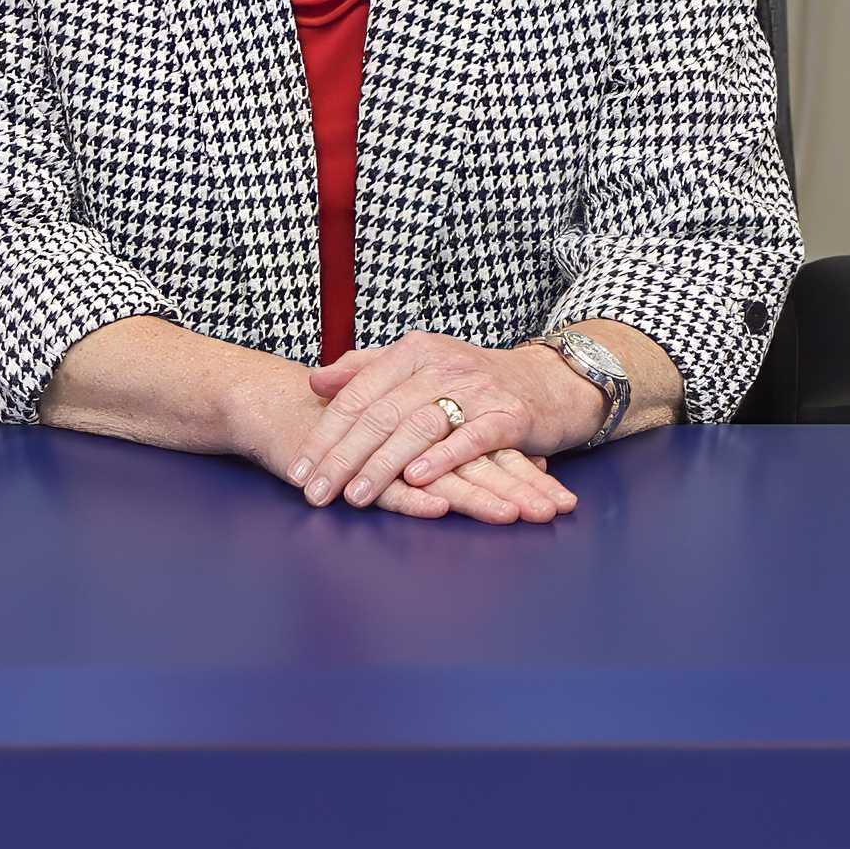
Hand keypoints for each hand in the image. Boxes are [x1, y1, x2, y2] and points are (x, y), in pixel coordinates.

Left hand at [280, 333, 584, 517]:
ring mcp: (476, 389)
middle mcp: (441, 364)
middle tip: (315, 492)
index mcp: (412, 352)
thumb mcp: (418, 366)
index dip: (325, 433)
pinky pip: (471, 438)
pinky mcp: (509, 415)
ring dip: (383, 464)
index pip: (357, 394)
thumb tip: (315, 380)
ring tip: (354, 496)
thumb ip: (365, 370)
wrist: (549, 381)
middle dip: (343, 457)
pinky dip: (442, 458)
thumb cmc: (473, 382)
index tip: (300, 469)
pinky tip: (416, 480)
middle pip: (381, 413)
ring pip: (418, 426)